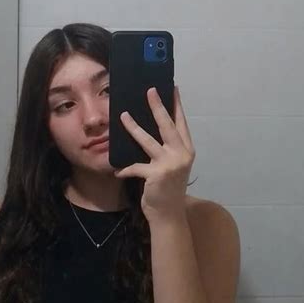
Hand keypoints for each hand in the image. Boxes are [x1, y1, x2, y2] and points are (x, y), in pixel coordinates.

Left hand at [114, 85, 195, 223]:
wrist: (169, 214)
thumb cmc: (168, 188)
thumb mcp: (172, 166)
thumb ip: (166, 149)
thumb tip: (151, 129)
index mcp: (187, 149)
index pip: (181, 123)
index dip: (177, 105)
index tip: (172, 88)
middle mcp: (181, 154)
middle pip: (167, 125)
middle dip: (158, 106)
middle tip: (150, 90)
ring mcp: (169, 164)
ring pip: (148, 140)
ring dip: (133, 127)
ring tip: (122, 115)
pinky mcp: (156, 175)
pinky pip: (136, 167)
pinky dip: (125, 169)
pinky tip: (117, 171)